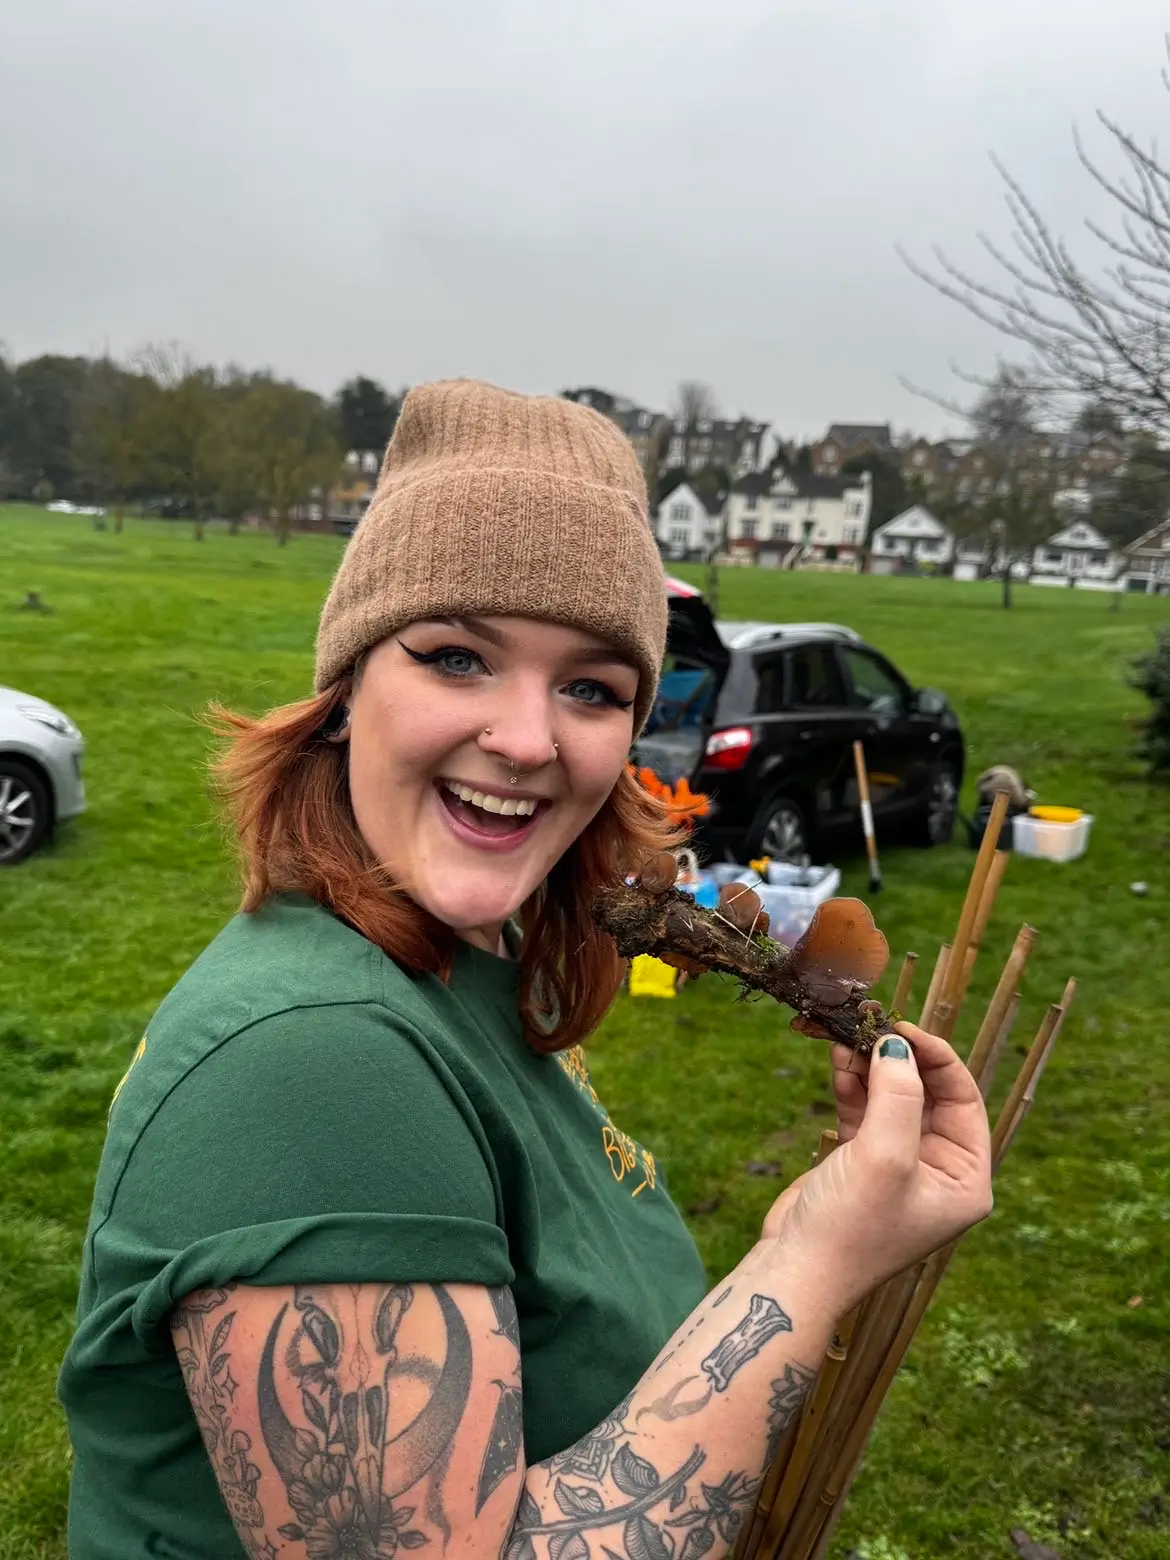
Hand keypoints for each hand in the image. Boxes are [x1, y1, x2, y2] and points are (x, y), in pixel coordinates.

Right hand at [760, 1023, 992, 1315]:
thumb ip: (898, 1095)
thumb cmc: (851, 1226)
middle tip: (869, 1026)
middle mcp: (938, 1171)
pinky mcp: (860, 1162)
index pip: (964, 1100)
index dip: (936, 1059)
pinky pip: (864, 1111)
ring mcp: (898, 1165)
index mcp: (965, 1179)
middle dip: (897, 1059)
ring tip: (845, 1041)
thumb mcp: (885, 1156)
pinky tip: (837, 1062)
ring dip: (870, 1068)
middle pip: (926, 1095)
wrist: (796, 1272)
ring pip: (891, 1098)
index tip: (902, 1028)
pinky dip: (851, 1086)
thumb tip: (896, 1043)